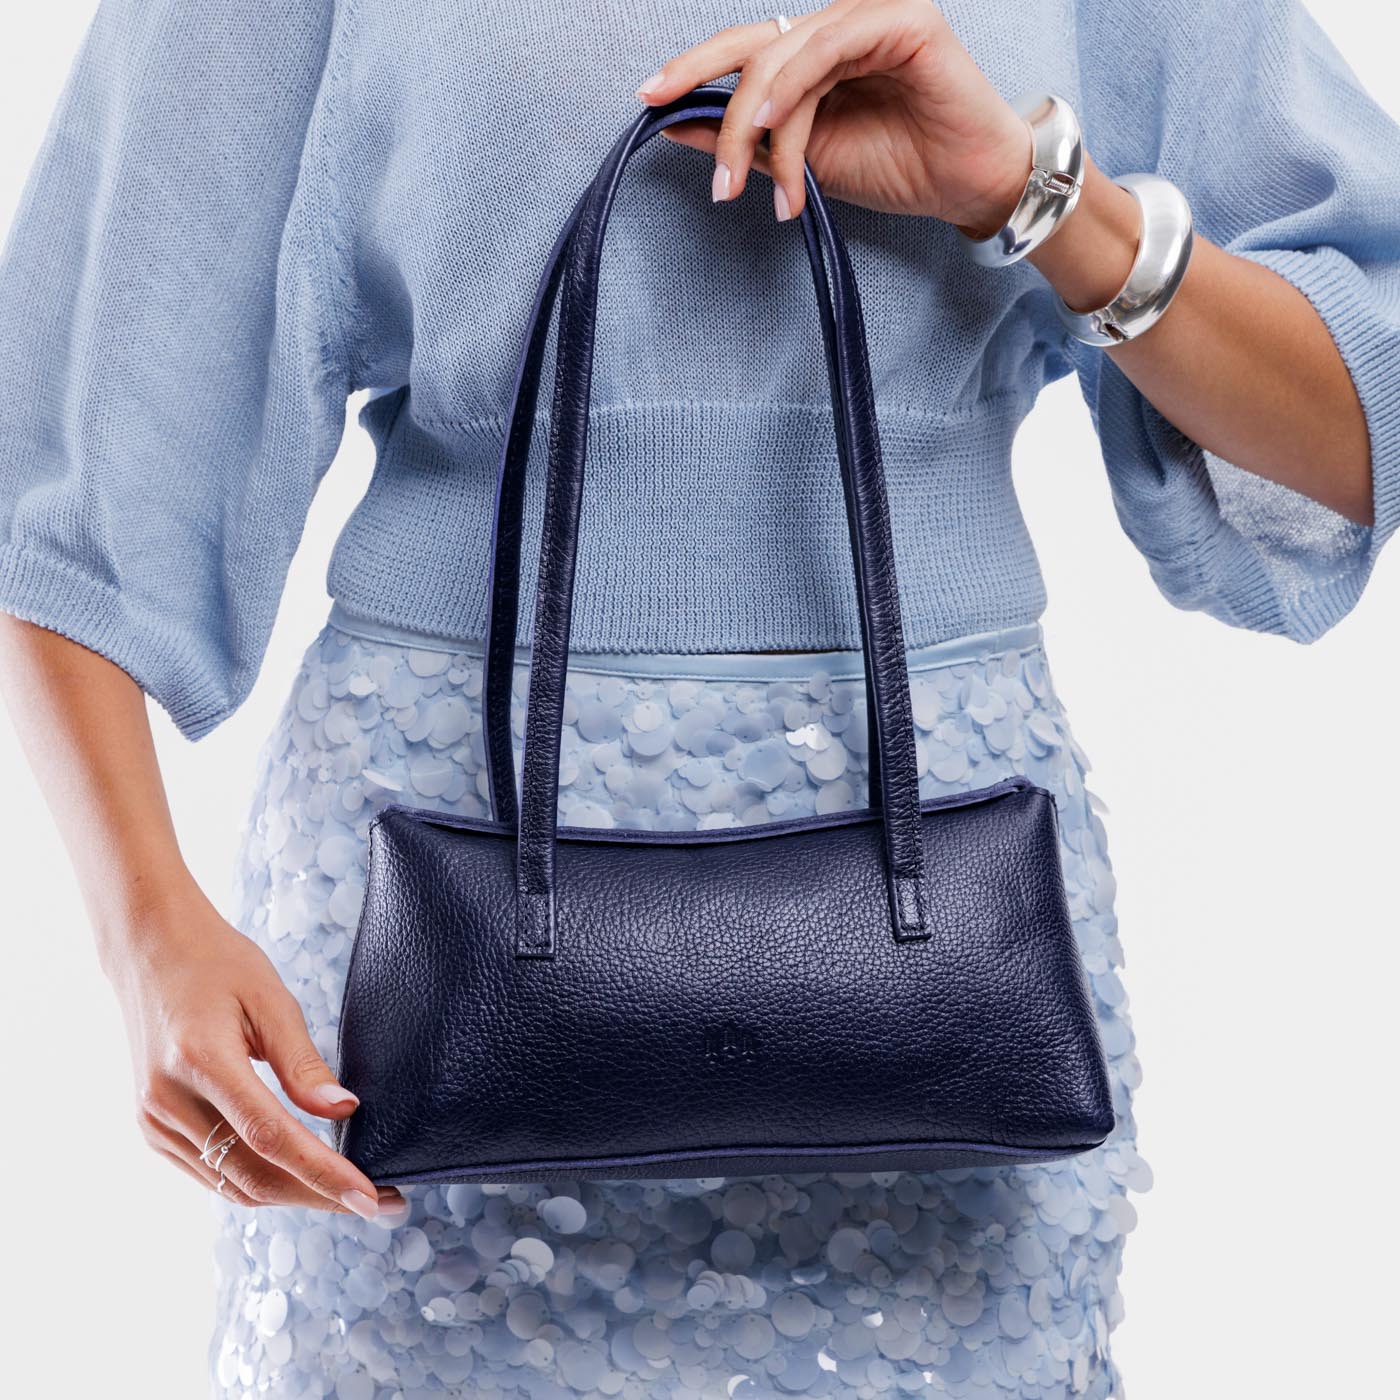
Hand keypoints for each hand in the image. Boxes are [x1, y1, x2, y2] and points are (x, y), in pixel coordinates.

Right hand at [107, 879, 403, 1218]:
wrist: (150, 953)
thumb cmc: (218, 964)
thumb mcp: (271, 998)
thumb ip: (303, 1061)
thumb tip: (344, 1110)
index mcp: (201, 1062)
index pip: (271, 1137)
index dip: (324, 1173)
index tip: (371, 1196)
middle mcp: (168, 1103)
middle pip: (254, 1176)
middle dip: (321, 1196)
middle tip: (383, 1202)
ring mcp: (154, 1122)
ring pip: (233, 1186)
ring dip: (294, 1197)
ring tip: (351, 1194)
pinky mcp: (153, 1130)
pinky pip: (213, 1174)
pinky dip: (261, 1181)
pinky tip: (302, 1176)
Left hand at [635, 0, 1030, 231]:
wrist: (964, 186)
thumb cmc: (897, 169)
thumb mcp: (802, 163)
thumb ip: (746, 142)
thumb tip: (675, 125)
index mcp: (813, 54)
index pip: (744, 51)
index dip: (693, 70)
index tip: (648, 100)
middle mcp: (837, 26)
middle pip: (754, 46)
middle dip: (714, 97)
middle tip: (690, 147)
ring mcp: (869, 16)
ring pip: (786, 53)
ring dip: (758, 120)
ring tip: (747, 178)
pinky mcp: (902, 19)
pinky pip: (831, 44)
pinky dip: (796, 84)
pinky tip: (776, 123)